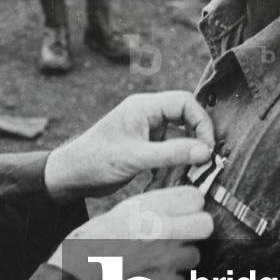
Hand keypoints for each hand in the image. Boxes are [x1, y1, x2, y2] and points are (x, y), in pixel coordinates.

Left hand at [44, 91, 213, 201]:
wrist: (72, 175)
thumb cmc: (96, 160)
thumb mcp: (136, 157)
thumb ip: (172, 154)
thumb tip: (205, 151)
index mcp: (143, 106)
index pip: (185, 102)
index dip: (201, 122)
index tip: (207, 147)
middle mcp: (147, 115)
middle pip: (186, 118)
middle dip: (197, 140)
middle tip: (205, 161)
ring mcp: (147, 131)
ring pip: (180, 137)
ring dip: (186, 155)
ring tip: (190, 173)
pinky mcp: (145, 147)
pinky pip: (170, 151)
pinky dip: (175, 164)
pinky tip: (172, 177)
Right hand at [51, 187, 212, 279]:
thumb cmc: (88, 247)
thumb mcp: (117, 215)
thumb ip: (149, 210)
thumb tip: (172, 208)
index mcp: (148, 208)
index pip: (195, 197)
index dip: (191, 204)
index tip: (183, 210)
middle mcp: (162, 230)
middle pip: (206, 225)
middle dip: (196, 230)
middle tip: (180, 235)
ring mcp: (167, 260)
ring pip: (194, 256)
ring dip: (181, 259)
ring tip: (157, 260)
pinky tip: (150, 278)